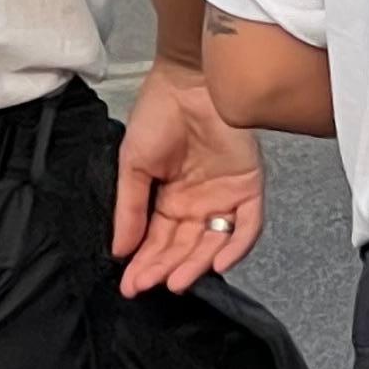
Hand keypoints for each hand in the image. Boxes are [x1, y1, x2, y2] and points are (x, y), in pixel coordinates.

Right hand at [112, 59, 265, 297]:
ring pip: (213, 243)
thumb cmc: (157, 115)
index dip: (144, 264)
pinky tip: (216, 264)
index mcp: (169, 200)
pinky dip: (235, 247)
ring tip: (175, 282)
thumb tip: (119, 251)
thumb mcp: (133, 165)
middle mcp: (198, 204)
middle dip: (165, 269)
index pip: (158, 242)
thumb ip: (130, 209)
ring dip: (195, 265)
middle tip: (148, 286)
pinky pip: (247, 225)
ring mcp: (224, 197)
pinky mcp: (249, 187)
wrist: (188, 82)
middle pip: (184, 247)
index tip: (129, 285)